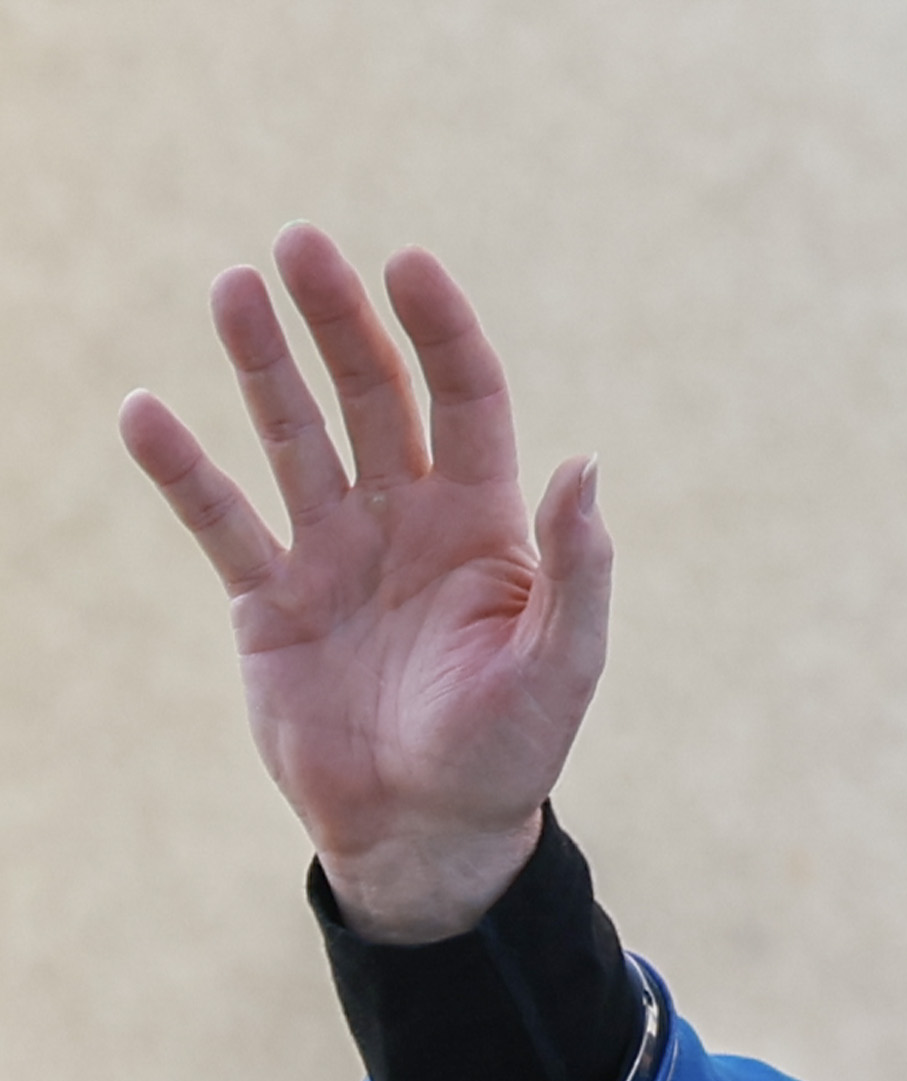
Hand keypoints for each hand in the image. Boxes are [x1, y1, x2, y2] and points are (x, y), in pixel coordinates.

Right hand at [119, 232, 610, 936]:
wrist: (426, 834)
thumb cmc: (508, 753)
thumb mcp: (560, 665)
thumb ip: (577, 568)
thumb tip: (586, 464)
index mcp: (485, 525)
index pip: (463, 399)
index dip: (439, 332)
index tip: (406, 263)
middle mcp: (406, 521)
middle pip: (370, 395)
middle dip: (339, 321)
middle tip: (299, 246)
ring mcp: (332, 554)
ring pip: (291, 434)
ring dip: (262, 363)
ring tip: (232, 287)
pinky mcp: (267, 600)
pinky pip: (219, 519)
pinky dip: (182, 469)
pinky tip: (145, 411)